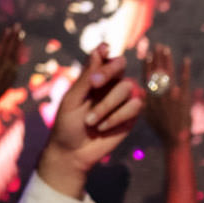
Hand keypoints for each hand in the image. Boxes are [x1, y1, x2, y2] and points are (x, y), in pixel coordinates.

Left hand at [36, 43, 143, 199]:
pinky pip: (135, 105)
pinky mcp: (131, 114)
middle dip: (108, 73)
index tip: (103, 50)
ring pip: (128, 87)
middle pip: (120, 65)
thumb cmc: (67, 125)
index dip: (106, 52)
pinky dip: (118, 116)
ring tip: (90, 121)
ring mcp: (123, 99)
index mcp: (95, 78)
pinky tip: (103, 127)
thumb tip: (99, 49)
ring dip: (107, 104)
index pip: (105, 57)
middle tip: (93, 85)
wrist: (72, 153)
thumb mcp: (72, 100)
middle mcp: (111, 84)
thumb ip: (86, 77)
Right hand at [141, 44, 194, 148]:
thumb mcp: (147, 116)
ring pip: (168, 74)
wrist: (174, 138)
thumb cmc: (161, 127)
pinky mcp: (184, 97)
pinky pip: (185, 81)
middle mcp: (159, 96)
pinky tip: (186, 59)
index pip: (147, 78)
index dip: (147, 65)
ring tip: (166, 49)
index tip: (147, 54)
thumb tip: (140, 91)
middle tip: (158, 45)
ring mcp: (172, 96)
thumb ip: (144, 102)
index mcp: (149, 99)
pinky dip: (185, 70)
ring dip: (167, 60)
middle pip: (157, 72)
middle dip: (157, 58)